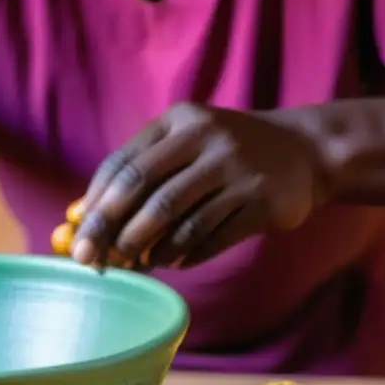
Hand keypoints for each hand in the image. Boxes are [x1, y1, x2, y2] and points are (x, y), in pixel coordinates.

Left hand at [71, 103, 328, 267]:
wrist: (306, 152)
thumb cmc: (228, 153)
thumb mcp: (188, 143)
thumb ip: (143, 172)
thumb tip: (86, 216)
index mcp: (179, 121)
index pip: (124, 163)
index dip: (95, 202)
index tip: (77, 234)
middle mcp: (206, 138)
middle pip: (143, 189)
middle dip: (110, 229)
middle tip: (92, 259)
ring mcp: (236, 169)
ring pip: (175, 218)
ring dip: (146, 248)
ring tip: (134, 264)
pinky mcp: (260, 202)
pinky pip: (209, 237)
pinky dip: (183, 255)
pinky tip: (171, 263)